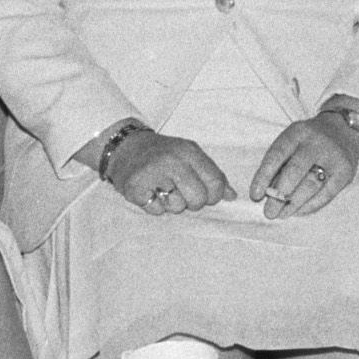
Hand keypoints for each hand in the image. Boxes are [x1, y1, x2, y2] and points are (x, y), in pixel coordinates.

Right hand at [107, 129, 231, 214]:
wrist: (125, 147)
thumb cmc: (163, 154)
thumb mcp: (189, 155)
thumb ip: (213, 174)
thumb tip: (232, 196)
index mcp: (189, 151)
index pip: (215, 183)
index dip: (214, 196)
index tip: (205, 194)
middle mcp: (171, 160)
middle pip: (198, 199)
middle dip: (193, 203)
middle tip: (181, 193)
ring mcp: (152, 173)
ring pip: (177, 207)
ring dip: (171, 204)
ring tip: (163, 189)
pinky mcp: (135, 186)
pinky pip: (156, 210)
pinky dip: (154, 206)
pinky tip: (150, 192)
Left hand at [250, 103, 358, 218]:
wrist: (344, 131)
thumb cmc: (309, 141)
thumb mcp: (292, 141)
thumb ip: (279, 163)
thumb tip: (264, 194)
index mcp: (298, 132)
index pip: (277, 155)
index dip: (263, 176)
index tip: (255, 196)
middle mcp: (317, 142)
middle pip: (295, 171)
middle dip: (279, 195)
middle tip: (268, 212)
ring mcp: (334, 157)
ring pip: (311, 185)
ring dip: (293, 204)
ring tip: (281, 214)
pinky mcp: (346, 172)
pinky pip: (326, 194)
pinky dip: (310, 205)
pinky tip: (298, 211)